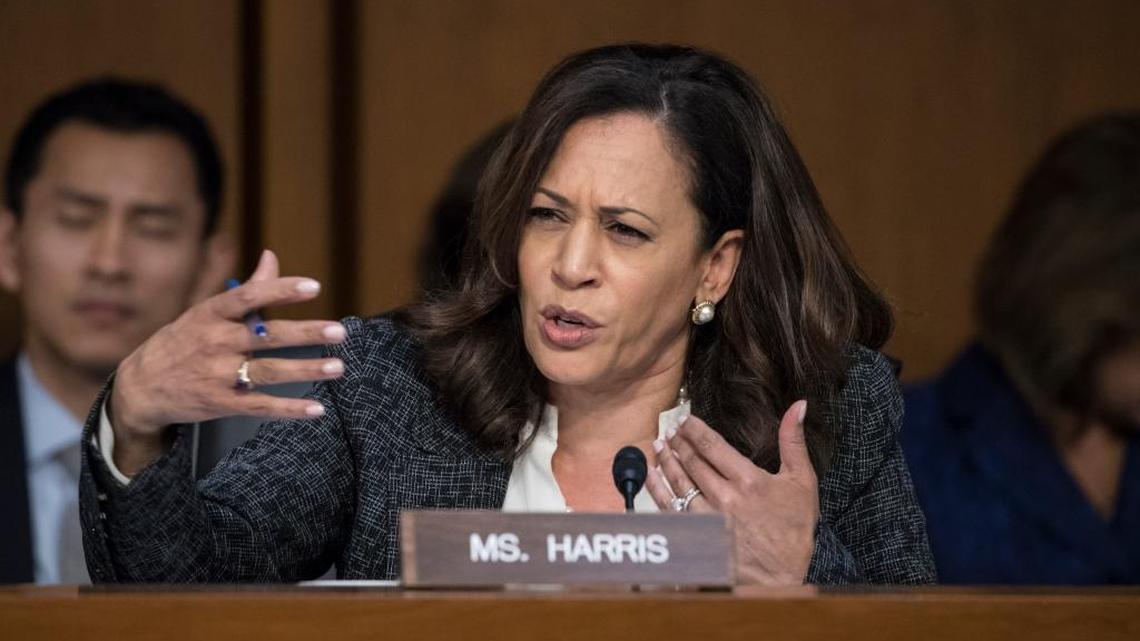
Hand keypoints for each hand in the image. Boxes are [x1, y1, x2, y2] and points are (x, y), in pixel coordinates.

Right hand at [109, 249, 346, 473]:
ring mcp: (218, 374)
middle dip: (305, 333)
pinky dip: (290, 409)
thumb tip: (272, 256)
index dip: (281, 290)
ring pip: (269, 371)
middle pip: (267, 336)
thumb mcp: (206, 313)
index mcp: (211, 314)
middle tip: (339, 331)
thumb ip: (247, 289)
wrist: (140, 388)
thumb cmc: (182, 342)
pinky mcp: (222, 403)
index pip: (249, 297)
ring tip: (338, 366)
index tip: (313, 287)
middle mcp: (215, 342)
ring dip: (306, 370)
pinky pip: (261, 406)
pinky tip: (316, 409)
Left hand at [645, 400, 818, 584]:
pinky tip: (651, 475)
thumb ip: (794, 441)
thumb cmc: (793, 531)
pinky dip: (656, 488)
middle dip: (678, 441)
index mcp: (749, 480)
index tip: (686, 419)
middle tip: (670, 429)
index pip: (712, 445)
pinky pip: (669, 507)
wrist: (778, 578)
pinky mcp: (697, 533)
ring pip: (678, 481)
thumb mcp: (802, 482)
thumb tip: (797, 406)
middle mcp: (725, 496)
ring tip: (659, 446)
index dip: (695, 428)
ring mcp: (708, 516)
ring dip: (666, 461)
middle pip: (692, 461)